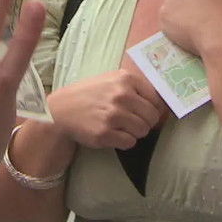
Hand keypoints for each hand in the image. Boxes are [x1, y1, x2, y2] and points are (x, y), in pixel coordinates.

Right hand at [47, 69, 165, 148]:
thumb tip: (161, 102)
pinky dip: (124, 141)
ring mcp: (113, 115)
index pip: (156, 99)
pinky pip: (130, 142)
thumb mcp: (110, 80)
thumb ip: (133, 87)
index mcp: (125, 79)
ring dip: (135, 132)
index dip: (153, 108)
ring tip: (121, 127)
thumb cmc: (88, 95)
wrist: (60, 110)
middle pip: (152, 117)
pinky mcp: (105, 133)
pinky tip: (113, 134)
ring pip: (143, 131)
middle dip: (146, 122)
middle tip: (132, 122)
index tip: (146, 112)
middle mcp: (121, 95)